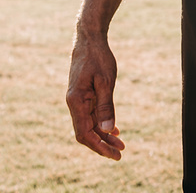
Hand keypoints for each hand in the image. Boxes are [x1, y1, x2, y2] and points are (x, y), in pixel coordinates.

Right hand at [65, 30, 125, 159]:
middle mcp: (74, 104)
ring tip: (121, 144)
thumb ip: (106, 106)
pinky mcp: (83, 95)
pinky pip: (91, 115)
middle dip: (102, 144)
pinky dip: (102, 124)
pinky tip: (113, 129)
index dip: (99, 146)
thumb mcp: (106, 81)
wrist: (89, 40)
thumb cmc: (98, 57)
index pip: (85, 133)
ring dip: (103, 135)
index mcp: (76, 101)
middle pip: (86, 132)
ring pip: (89, 125)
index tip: (115, 154)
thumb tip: (106, 130)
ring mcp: (78, 100)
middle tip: (120, 153)